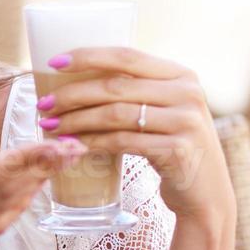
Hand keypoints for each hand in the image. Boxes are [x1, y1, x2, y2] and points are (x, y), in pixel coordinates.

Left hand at [35, 47, 236, 224]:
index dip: (88, 56)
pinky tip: (73, 144)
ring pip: (115, 114)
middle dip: (72, 94)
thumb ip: (137, 92)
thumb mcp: (164, 111)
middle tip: (43, 105)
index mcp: (181, 74)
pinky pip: (122, 141)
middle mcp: (187, 92)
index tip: (53, 63)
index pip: (127, 56)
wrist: (205, 192)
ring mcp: (185, 121)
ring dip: (76, 120)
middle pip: (115, 86)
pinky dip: (93, 142)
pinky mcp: (177, 149)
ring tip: (51, 127)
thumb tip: (75, 80)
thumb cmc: (172, 147)